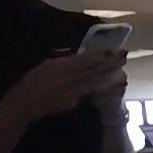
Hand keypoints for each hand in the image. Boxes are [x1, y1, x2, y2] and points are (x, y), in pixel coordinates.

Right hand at [9, 50, 126, 121]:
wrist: (26, 103)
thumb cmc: (33, 80)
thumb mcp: (47, 64)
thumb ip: (65, 60)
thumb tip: (78, 55)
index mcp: (63, 67)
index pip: (87, 60)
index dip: (102, 55)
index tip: (115, 50)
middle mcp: (71, 79)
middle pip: (96, 70)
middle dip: (112, 63)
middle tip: (125, 56)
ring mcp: (75, 91)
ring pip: (97, 82)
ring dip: (111, 77)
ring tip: (124, 71)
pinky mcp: (75, 101)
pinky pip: (92, 93)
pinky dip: (104, 90)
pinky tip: (114, 88)